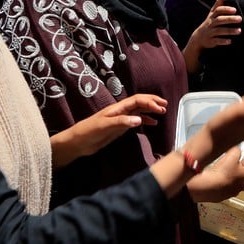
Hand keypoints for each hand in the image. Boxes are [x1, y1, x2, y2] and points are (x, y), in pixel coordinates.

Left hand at [50, 94, 167, 167]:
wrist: (77, 142)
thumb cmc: (88, 132)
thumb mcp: (104, 126)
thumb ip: (121, 122)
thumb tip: (139, 120)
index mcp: (117, 108)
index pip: (137, 100)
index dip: (149, 102)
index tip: (160, 108)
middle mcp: (120, 111)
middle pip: (139, 102)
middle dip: (152, 101)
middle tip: (165, 105)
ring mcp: (121, 119)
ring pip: (139, 110)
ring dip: (150, 109)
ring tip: (162, 111)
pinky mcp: (120, 127)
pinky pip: (136, 120)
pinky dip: (145, 120)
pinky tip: (153, 123)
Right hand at [183, 0, 241, 73]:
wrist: (198, 38)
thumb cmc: (209, 23)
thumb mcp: (212, 13)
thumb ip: (219, 3)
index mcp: (212, 16)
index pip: (218, 10)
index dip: (226, 9)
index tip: (235, 9)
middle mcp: (211, 23)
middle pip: (220, 20)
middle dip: (230, 19)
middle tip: (240, 19)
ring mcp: (210, 32)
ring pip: (219, 31)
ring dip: (229, 31)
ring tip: (239, 31)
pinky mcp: (210, 41)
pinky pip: (217, 41)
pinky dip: (223, 41)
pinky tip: (230, 41)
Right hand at [186, 146, 243, 202]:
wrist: (207, 185)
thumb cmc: (221, 172)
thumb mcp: (232, 153)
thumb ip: (237, 151)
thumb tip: (237, 150)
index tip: (239, 159)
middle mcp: (240, 186)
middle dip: (239, 173)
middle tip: (231, 167)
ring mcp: (231, 193)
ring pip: (234, 185)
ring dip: (229, 179)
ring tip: (220, 172)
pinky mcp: (221, 197)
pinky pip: (222, 190)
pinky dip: (219, 185)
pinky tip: (213, 179)